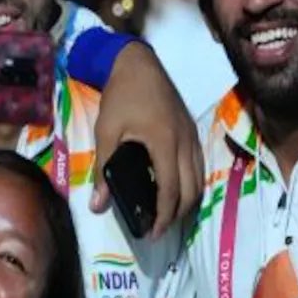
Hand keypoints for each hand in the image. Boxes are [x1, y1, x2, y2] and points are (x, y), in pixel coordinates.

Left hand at [92, 42, 202, 237]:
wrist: (138, 64)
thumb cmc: (120, 96)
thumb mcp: (106, 131)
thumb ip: (103, 169)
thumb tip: (97, 205)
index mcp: (165, 143)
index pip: (171, 190)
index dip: (163, 216)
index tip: (151, 233)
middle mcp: (185, 143)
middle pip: (192, 190)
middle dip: (178, 214)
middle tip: (159, 229)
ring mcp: (192, 136)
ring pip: (200, 179)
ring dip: (188, 201)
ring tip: (167, 215)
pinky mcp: (192, 131)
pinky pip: (199, 166)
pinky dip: (191, 184)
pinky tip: (175, 190)